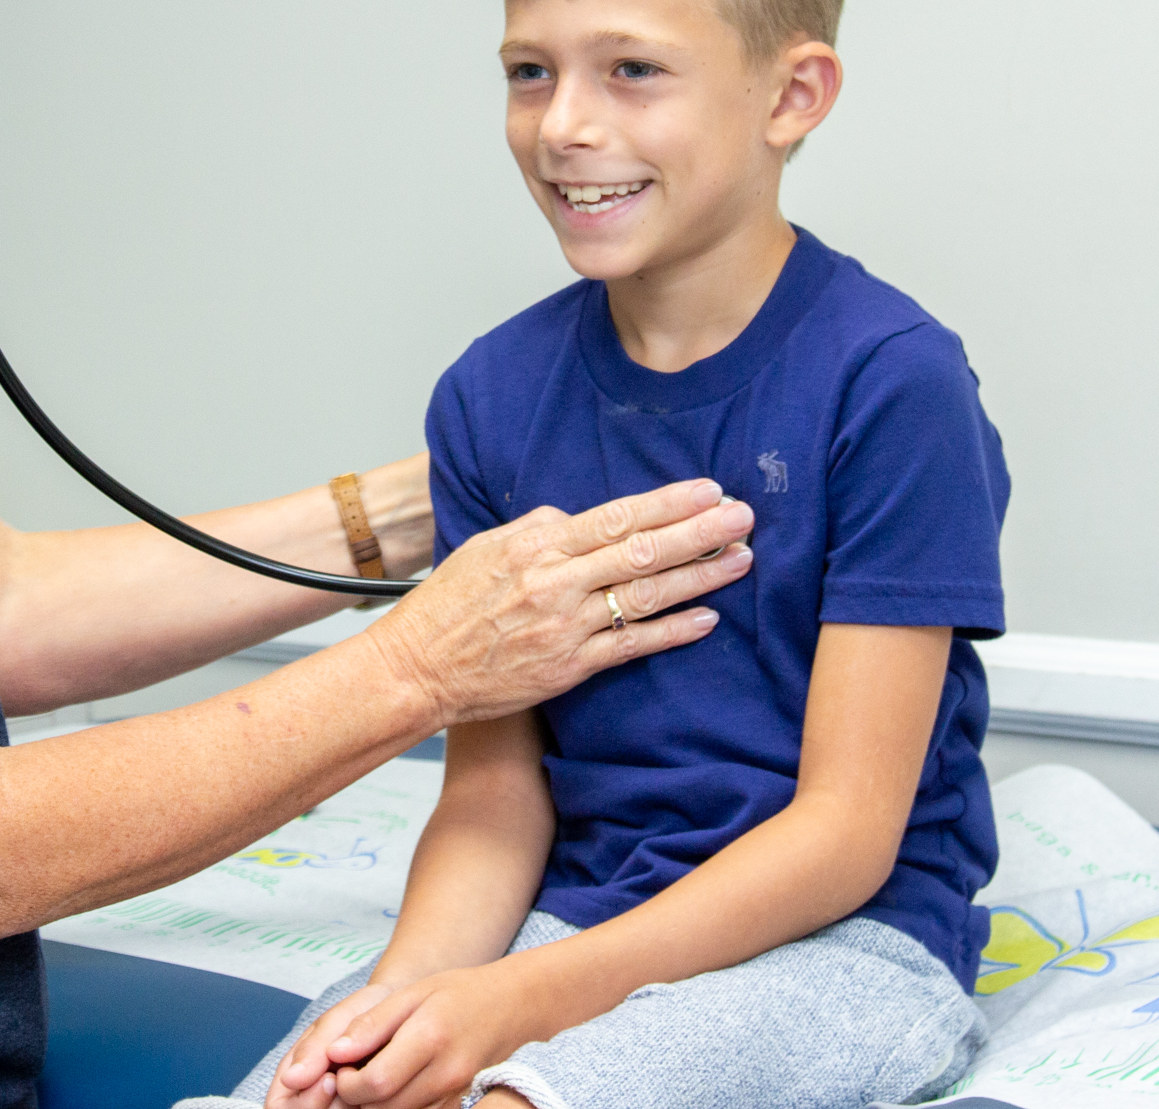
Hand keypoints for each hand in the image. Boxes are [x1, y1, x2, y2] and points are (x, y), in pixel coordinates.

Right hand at [266, 981, 399, 1108]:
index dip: (304, 1103)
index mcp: (297, 1073)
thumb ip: (315, 1047)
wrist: (408, 1011)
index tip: (331, 1079)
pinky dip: (375, 1106)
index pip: (281, 1107)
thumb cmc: (369, 1010)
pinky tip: (387, 1090)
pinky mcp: (368, 1107)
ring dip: (355, 1107)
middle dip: (333, 1106)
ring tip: (372, 1080)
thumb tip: (292, 1079)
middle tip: (355, 1080)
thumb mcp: (340, 1018)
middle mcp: (315, 1096)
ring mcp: (342, 1105)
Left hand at [323, 961, 545, 1108]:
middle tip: (351, 1073)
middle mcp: (445, 1073)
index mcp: (430, 1038)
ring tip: (371, 1076)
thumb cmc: (456, 993)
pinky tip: (392, 1085)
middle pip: (383, 1108)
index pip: (375, 1082)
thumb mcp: (410, 994)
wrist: (509, 1006)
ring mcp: (454, 1094)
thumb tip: (335, 1052)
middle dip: (355, 1097)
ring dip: (374, 1105)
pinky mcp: (456, 1105)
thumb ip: (372, 1024)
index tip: (341, 1065)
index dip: (347, 1082)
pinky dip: (396, 1107)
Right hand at [363, 479, 752, 728]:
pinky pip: (632, 647)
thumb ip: (537, 527)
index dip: (668, 503)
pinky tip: (708, 618)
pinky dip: (673, 632)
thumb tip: (577, 515)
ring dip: (700, 576)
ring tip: (741, 559)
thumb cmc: (447, 606)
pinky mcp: (569, 669)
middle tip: (743, 516)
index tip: (708, 490)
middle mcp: (555, 582)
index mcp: (535, 544)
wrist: (415, 669)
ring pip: (646, 596)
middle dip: (699, 532)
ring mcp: (565, 627)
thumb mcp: (485, 547)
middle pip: (641, 550)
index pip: (616, 515)